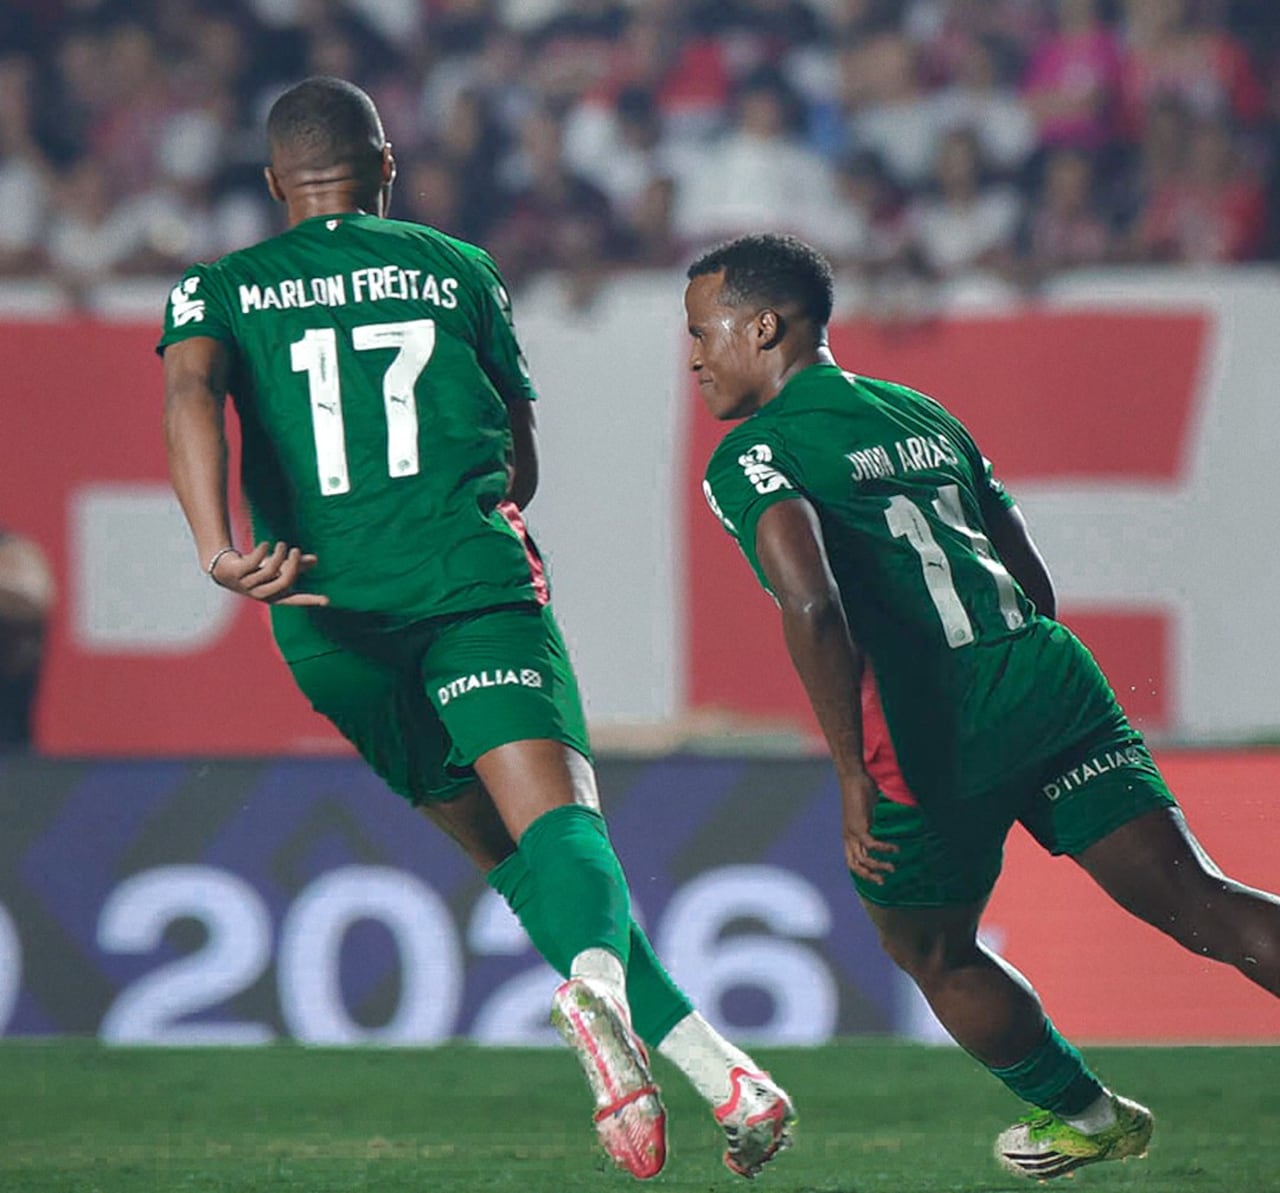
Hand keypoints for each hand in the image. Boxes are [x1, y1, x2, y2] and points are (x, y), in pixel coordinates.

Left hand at [209, 541, 328, 606]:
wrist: (222, 568)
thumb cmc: (254, 570)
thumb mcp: (276, 567)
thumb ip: (295, 564)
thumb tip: (315, 560)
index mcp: (273, 596)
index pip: (294, 600)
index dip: (310, 599)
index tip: (326, 600)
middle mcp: (261, 594)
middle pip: (284, 582)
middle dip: (292, 565)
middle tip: (295, 550)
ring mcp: (248, 585)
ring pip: (270, 571)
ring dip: (279, 554)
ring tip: (282, 545)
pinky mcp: (237, 574)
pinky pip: (253, 563)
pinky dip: (262, 551)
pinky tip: (265, 544)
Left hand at [839, 769, 896, 883]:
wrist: (853, 777)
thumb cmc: (861, 791)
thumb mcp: (867, 812)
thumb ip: (873, 822)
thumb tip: (883, 824)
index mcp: (849, 836)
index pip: (852, 862)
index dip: (862, 873)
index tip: (877, 878)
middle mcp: (848, 837)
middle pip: (854, 866)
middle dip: (868, 876)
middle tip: (883, 881)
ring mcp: (852, 833)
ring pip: (863, 859)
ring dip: (878, 866)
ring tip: (893, 868)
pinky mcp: (859, 826)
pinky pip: (872, 845)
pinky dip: (884, 849)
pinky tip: (895, 849)